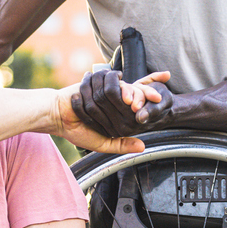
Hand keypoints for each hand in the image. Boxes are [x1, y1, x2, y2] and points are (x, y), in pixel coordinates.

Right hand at [54, 74, 168, 152]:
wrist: (59, 117)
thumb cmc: (78, 130)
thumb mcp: (104, 143)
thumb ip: (121, 145)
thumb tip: (142, 147)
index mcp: (118, 110)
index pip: (138, 98)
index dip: (151, 88)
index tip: (167, 81)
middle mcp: (115, 97)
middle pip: (138, 90)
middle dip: (150, 91)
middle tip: (160, 96)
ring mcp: (108, 88)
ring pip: (130, 87)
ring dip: (139, 93)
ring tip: (149, 101)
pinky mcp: (99, 82)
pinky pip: (115, 82)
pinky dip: (123, 89)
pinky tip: (129, 98)